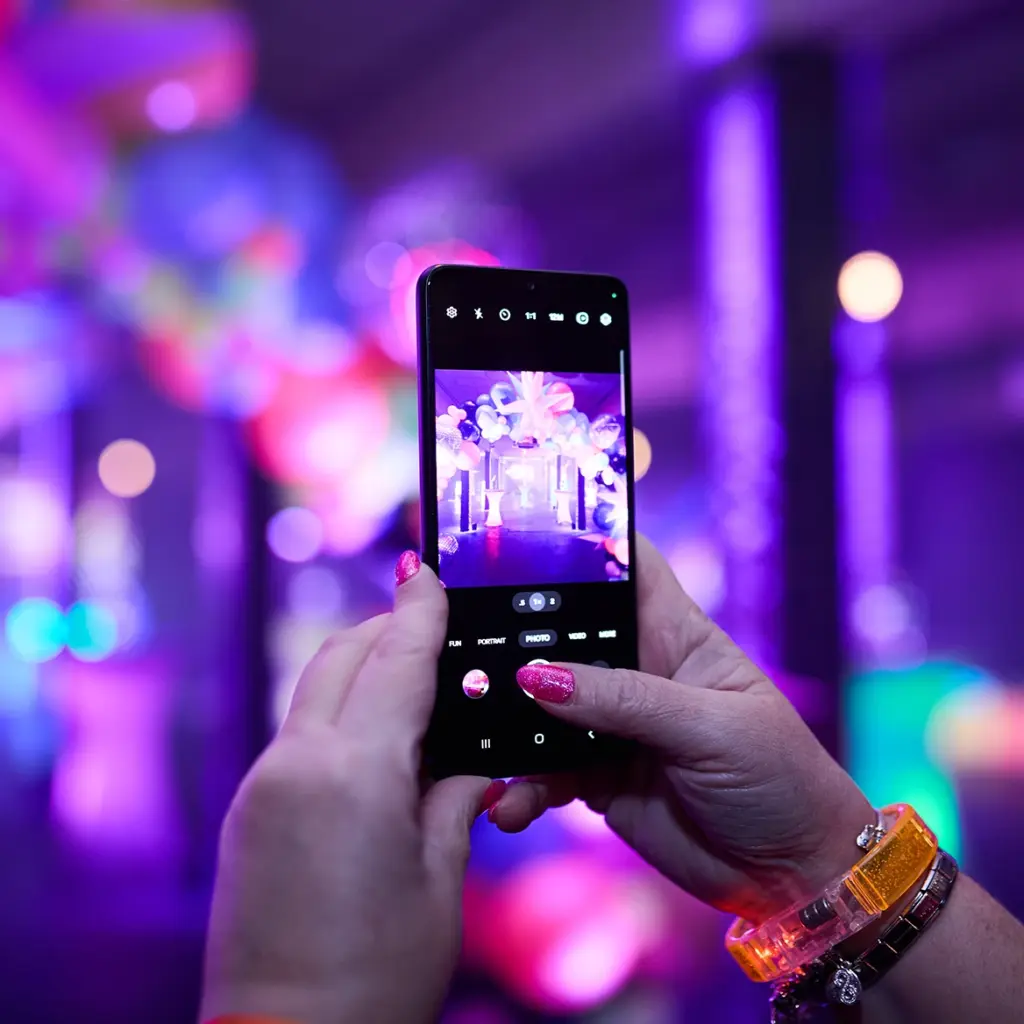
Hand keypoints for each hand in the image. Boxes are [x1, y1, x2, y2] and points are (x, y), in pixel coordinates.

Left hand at [201, 552, 496, 1023]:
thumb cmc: (377, 977)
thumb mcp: (441, 879)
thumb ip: (457, 799)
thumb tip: (476, 763)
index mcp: (356, 772)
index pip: (396, 660)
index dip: (419, 609)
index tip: (428, 571)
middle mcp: (297, 762)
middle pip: (341, 656)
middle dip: (385, 628)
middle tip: (431, 627)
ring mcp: (263, 785)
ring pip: (315, 690)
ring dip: (361, 670)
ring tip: (414, 688)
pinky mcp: (249, 810)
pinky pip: (299, 734)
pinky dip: (339, 715)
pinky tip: (378, 745)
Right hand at [491, 536, 873, 922]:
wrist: (791, 875)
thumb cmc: (780, 779)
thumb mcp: (710, 729)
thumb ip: (624, 700)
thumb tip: (537, 677)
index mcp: (676, 635)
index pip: (626, 567)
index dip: (583, 544)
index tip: (522, 535)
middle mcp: (636, 672)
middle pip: (566, 634)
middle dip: (520, 636)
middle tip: (466, 644)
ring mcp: (612, 725)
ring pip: (543, 705)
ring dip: (509, 719)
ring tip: (474, 735)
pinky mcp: (596, 777)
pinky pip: (543, 772)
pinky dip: (522, 786)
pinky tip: (508, 803)